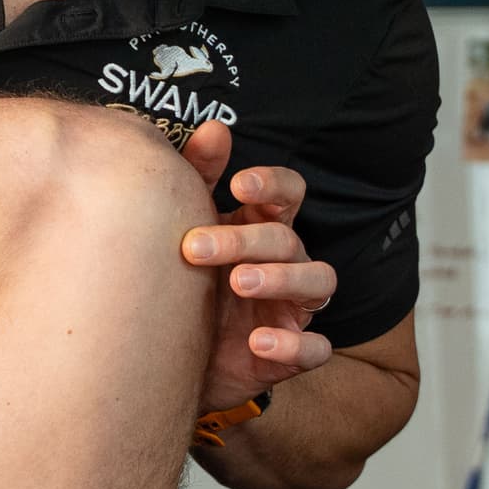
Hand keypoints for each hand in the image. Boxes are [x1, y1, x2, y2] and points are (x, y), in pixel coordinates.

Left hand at [179, 120, 335, 404]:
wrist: (169, 359)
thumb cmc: (186, 285)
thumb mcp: (187, 228)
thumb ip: (201, 177)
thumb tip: (215, 129)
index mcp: (262, 227)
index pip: (288, 194)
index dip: (273, 185)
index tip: (239, 185)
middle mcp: (287, 263)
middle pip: (287, 238)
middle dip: (244, 239)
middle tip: (194, 248)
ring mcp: (293, 308)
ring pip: (318, 282)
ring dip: (282, 278)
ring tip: (240, 282)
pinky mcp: (292, 354)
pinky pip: (314, 349)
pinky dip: (292, 345)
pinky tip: (258, 342)